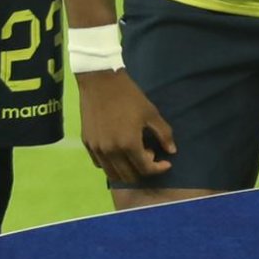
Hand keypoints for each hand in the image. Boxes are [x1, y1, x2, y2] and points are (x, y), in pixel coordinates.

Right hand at [79, 68, 177, 187]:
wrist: (100, 81)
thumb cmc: (129, 96)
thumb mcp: (151, 113)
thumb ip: (163, 134)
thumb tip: (172, 151)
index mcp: (129, 144)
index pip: (145, 169)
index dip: (159, 169)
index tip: (166, 163)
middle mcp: (111, 151)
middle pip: (129, 176)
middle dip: (143, 170)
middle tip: (149, 154)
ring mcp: (97, 149)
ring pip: (112, 174)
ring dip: (127, 170)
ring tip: (134, 153)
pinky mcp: (87, 144)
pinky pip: (99, 164)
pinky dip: (111, 164)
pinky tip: (119, 151)